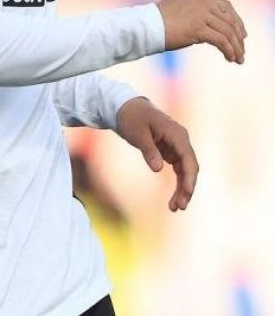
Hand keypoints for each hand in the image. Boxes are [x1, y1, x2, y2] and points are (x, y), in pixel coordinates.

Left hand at [114, 96, 197, 211]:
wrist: (126, 107)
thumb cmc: (131, 117)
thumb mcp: (137, 133)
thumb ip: (148, 150)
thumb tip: (158, 169)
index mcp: (177, 134)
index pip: (188, 159)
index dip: (189, 177)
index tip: (187, 193)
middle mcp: (181, 141)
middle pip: (190, 168)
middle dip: (186, 188)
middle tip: (179, 207)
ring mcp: (177, 147)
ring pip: (185, 172)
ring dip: (182, 189)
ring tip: (175, 208)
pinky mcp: (170, 152)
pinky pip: (178, 170)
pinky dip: (177, 184)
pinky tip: (173, 199)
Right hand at [157, 0, 245, 62]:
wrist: (143, 27)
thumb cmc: (157, 22)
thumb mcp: (180, 11)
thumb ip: (198, 14)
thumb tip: (213, 30)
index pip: (226, 7)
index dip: (237, 21)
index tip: (241, 35)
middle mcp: (203, 1)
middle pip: (230, 20)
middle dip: (238, 38)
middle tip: (241, 51)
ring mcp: (201, 13)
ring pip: (228, 32)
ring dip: (236, 47)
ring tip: (238, 59)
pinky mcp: (199, 28)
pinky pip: (221, 41)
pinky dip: (229, 51)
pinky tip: (229, 58)